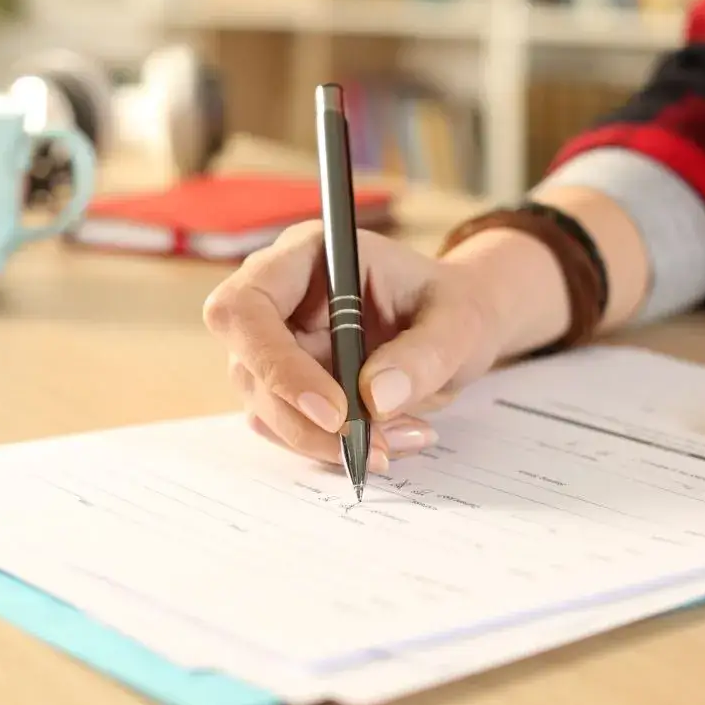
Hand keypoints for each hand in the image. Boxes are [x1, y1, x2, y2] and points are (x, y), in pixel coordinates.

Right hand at [202, 221, 509, 470]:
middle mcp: (278, 299)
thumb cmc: (453, 307)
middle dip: (305, 421)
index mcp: (305, 256)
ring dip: (325, 442)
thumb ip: (423, 354)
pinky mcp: (285, 387)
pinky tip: (387, 440)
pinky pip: (288, 430)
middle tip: (372, 447)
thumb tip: (375, 399)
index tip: (336, 411)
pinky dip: (333, 448)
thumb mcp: (459, 321)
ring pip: (265, 409)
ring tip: (400, 439)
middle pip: (248, 368)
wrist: (457, 328)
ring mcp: (274, 346)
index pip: (245, 308)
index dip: (275, 363)